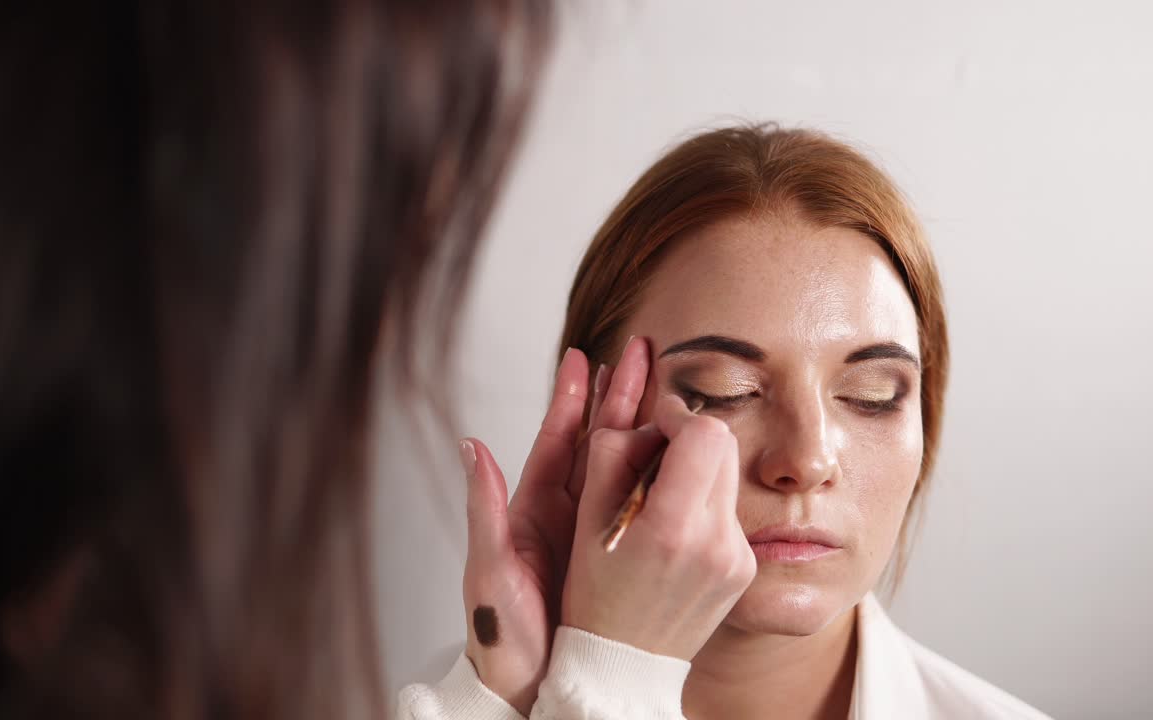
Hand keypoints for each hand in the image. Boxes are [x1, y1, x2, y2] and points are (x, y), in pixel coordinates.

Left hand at [460, 339, 650, 712]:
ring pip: (624, 468)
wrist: (534, 687)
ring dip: (642, 426)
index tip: (584, 357)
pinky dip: (659, 475)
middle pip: (597, 442)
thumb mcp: (490, 570)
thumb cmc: (501, 635)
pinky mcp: (620, 555)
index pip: (558, 441)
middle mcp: (565, 514)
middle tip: (641, 353)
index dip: (571, 400)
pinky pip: (642, 506)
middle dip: (618, 397)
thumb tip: (470, 445)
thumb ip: (484, 509)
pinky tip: (681, 454)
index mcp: (532, 510)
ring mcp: (595, 533)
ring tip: (664, 386)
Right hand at [561, 394, 756, 660]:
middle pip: (724, 445)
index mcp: (673, 527)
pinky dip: (702, 506)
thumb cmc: (596, 594)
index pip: (704, 434)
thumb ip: (613, 453)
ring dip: (696, 470)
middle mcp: (716, 542)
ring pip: (728, 474)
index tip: (654, 424)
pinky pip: (729, 511)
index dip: (675, 416)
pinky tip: (675, 532)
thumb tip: (645, 422)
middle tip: (654, 455)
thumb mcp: (585, 517)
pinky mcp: (745, 567)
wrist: (624, 661)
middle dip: (688, 438)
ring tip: (659, 497)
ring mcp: (738, 556)